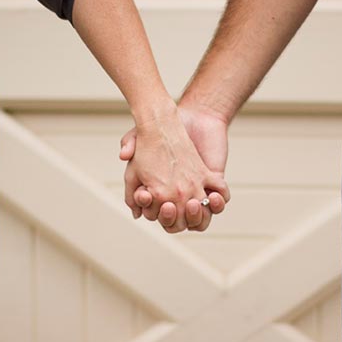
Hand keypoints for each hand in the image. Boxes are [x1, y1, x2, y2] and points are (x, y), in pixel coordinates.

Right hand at [120, 105, 229, 231]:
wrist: (187, 118)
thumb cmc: (161, 131)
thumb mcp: (138, 138)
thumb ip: (128, 147)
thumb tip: (122, 157)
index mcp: (157, 194)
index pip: (154, 214)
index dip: (151, 209)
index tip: (146, 194)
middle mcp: (177, 197)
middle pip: (177, 223)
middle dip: (172, 218)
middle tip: (169, 205)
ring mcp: (197, 192)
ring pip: (199, 219)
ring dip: (197, 217)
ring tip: (193, 203)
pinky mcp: (213, 183)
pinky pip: (219, 201)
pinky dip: (217, 204)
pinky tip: (211, 196)